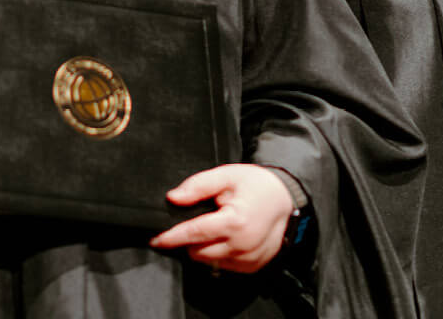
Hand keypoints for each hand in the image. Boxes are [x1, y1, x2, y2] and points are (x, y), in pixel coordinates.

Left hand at [148, 164, 293, 272]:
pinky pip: (223, 266)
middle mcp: (242, 245)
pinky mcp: (252, 266)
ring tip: (215, 226)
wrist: (286, 199)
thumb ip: (198, 186)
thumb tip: (173, 198)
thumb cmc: (256, 185)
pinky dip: (218, 254)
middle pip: (198, 252)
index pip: (194, 233)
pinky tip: (225, 237)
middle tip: (197, 220)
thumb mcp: (226, 175)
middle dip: (189, 240)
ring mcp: (248, 259)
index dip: (171, 237)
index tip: (156, 239)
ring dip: (203, 248)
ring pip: (209, 261)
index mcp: (235, 222)